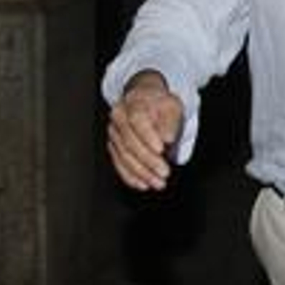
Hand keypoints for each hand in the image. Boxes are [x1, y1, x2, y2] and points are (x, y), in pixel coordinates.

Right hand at [106, 71, 184, 191]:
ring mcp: (114, 134)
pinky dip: (131, 177)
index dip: (148, 136)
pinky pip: (119, 164)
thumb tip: (167, 137)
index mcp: (132, 104)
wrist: (145, 101)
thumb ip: (170, 121)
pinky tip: (143, 184)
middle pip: (130, 142)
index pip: (137, 120)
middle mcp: (118, 118)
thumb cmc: (159, 105)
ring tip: (157, 182)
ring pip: (124, 156)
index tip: (162, 149)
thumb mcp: (171, 106)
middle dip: (148, 161)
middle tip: (164, 172)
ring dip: (141, 173)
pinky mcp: (113, 147)